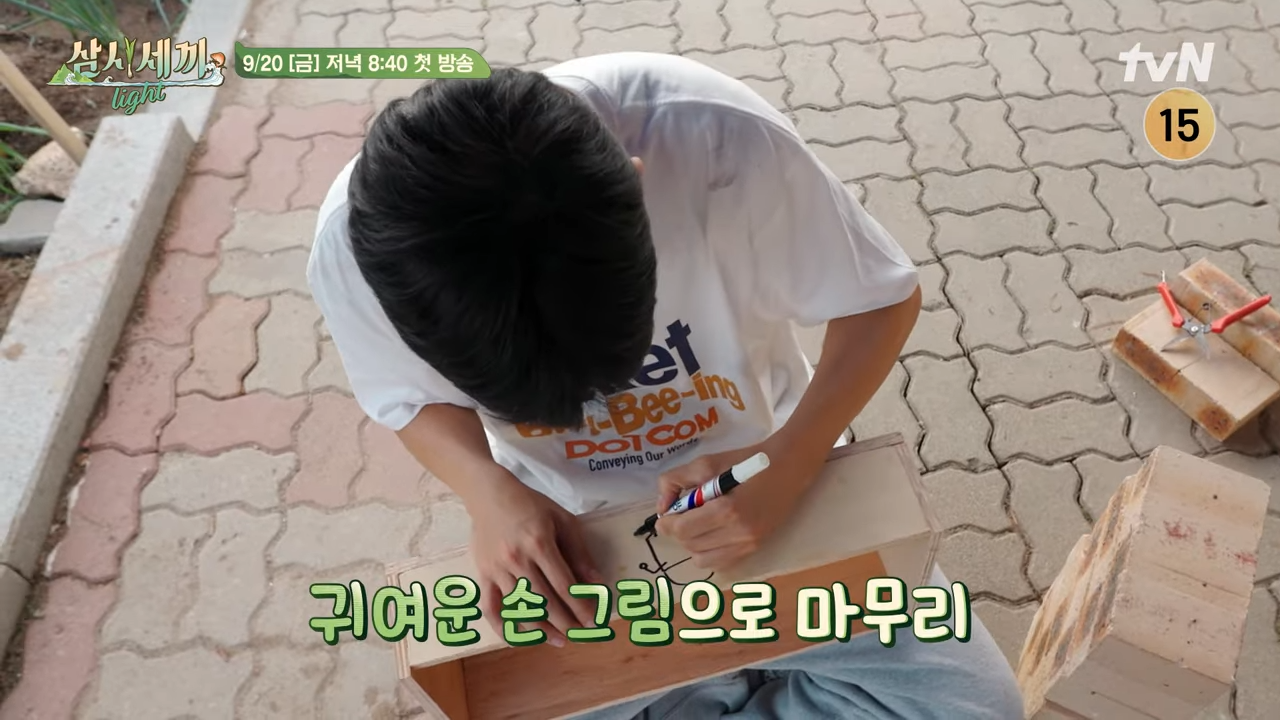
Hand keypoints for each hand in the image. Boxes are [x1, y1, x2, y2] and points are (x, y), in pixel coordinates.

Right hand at [467, 477, 603, 646]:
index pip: (565, 585)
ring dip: (543, 630)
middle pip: (545, 602)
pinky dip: (504, 627)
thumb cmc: (531, 505)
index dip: (581, 607)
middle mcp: (517, 560)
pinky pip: (491, 608)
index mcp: (540, 544)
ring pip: (521, 609)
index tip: (595, 621)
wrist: (489, 494)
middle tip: (582, 635)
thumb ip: (580, 553)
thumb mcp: (563, 520)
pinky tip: (520, 638)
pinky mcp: (483, 575)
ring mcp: (497, 570)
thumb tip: (597, 583)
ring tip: (560, 639)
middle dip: (567, 623)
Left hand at [653, 440, 815, 570]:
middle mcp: (739, 533)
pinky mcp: (755, 548)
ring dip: (692, 543)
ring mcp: (749, 544)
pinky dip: (708, 551)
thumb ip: (676, 480)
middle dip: (678, 531)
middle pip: (690, 545)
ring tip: (696, 524)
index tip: (665, 514)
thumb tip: (662, 507)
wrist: (787, 467)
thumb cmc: (745, 461)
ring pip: (702, 559)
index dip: (667, 523)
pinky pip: (720, 563)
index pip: (683, 530)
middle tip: (679, 516)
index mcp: (727, 510)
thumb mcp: (706, 463)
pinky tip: (711, 533)